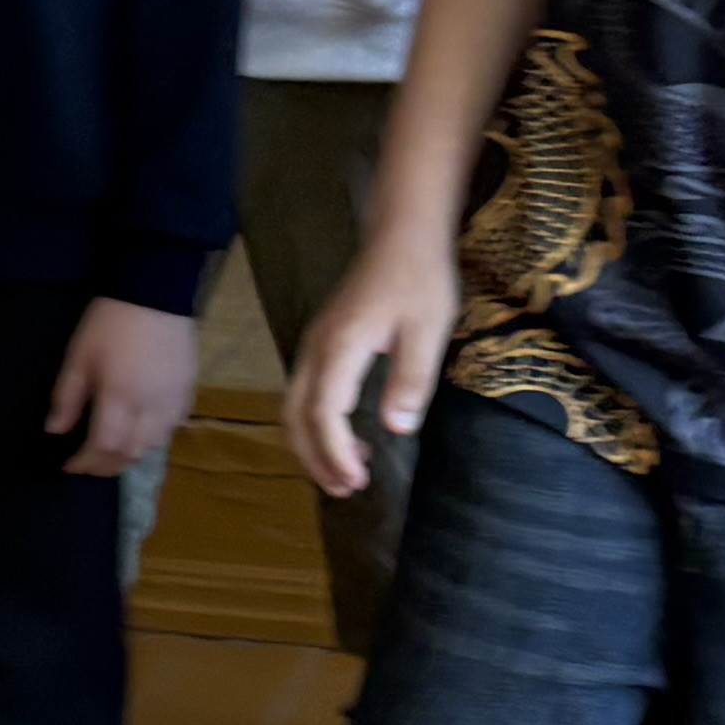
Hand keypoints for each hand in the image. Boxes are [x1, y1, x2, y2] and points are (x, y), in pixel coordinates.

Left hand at [48, 296, 194, 479]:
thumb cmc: (110, 323)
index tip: (69, 466)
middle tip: (89, 465)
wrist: (155, 292)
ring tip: (112, 451)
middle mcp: (151, 407)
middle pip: (131, 454)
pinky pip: (173, 428)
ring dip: (131, 455)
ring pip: (155, 446)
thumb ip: (68, 398)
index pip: (104, 447)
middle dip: (107, 466)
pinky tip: (141, 431)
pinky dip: (154, 439)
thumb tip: (55, 431)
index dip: (85, 463)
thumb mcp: (79, 357)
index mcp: (120, 397)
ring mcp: (174, 400)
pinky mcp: (189, 390)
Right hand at [284, 233, 461, 500]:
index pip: (325, 413)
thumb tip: (398, 427)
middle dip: (316, 458)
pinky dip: (316, 426)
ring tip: (344, 474)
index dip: (336, 452)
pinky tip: (348, 438)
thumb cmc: (419, 278)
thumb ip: (412, 378)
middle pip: (297, 416)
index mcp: (341, 347)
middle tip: (346, 489)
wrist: (401, 235)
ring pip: (295, 407)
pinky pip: (304, 395)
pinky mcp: (321, 345)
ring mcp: (313, 346)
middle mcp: (316, 350)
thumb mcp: (429, 328)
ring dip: (312, 445)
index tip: (358, 480)